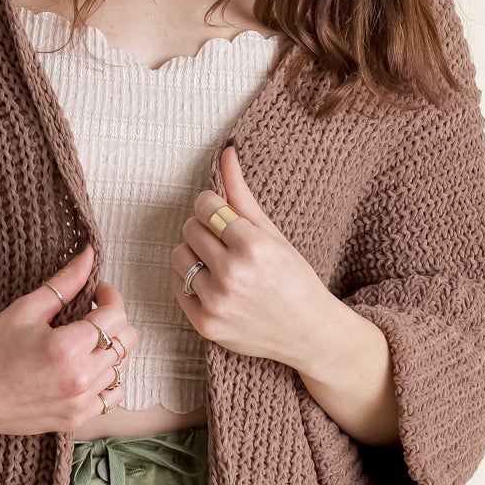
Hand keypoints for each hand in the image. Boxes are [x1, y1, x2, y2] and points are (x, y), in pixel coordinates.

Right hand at [0, 243, 137, 435]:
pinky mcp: (75, 419)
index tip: (96, 292)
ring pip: (121, 368)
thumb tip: (89, 255)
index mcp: (68, 347)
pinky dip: (108, 380)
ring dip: (110, 349)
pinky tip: (88, 369)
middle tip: (91, 314)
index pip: (115, 315)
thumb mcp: (25, 309)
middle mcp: (80, 378)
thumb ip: (64, 283)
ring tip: (86, 342)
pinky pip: (112, 398)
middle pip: (126, 341)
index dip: (110, 296)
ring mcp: (80, 403)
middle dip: (113, 320)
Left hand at [171, 143, 329, 369]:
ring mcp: (216, 302)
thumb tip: (226, 151)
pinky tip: (214, 285)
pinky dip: (191, 282)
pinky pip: (177, 286)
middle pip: (189, 229)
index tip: (224, 217)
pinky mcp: (205, 323)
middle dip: (204, 230)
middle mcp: (232, 274)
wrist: (308, 333)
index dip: (212, 208)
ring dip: (193, 255)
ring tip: (218, 264)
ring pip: (178, 256)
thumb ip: (242, 194)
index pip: (206, 206)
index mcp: (253, 246)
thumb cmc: (294, 278)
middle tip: (225, 242)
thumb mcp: (272, 233)